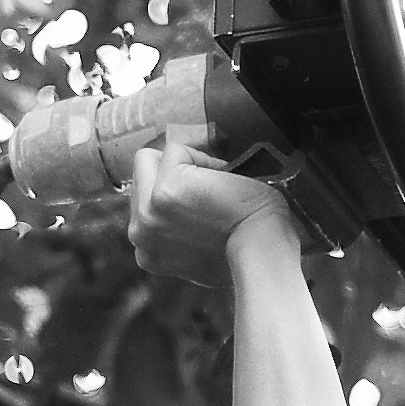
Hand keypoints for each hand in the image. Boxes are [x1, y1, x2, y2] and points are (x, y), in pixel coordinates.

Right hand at [127, 139, 303, 281]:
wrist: (264, 249)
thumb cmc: (248, 252)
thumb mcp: (203, 255)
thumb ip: (181, 236)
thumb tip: (186, 211)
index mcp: (147, 254)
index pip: (145, 202)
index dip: (175, 192)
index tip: (204, 200)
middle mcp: (140, 235)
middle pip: (142, 177)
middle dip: (175, 174)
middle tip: (213, 192)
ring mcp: (148, 213)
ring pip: (150, 159)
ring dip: (186, 164)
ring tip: (216, 187)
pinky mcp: (164, 191)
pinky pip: (175, 150)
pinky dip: (203, 156)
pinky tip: (223, 181)